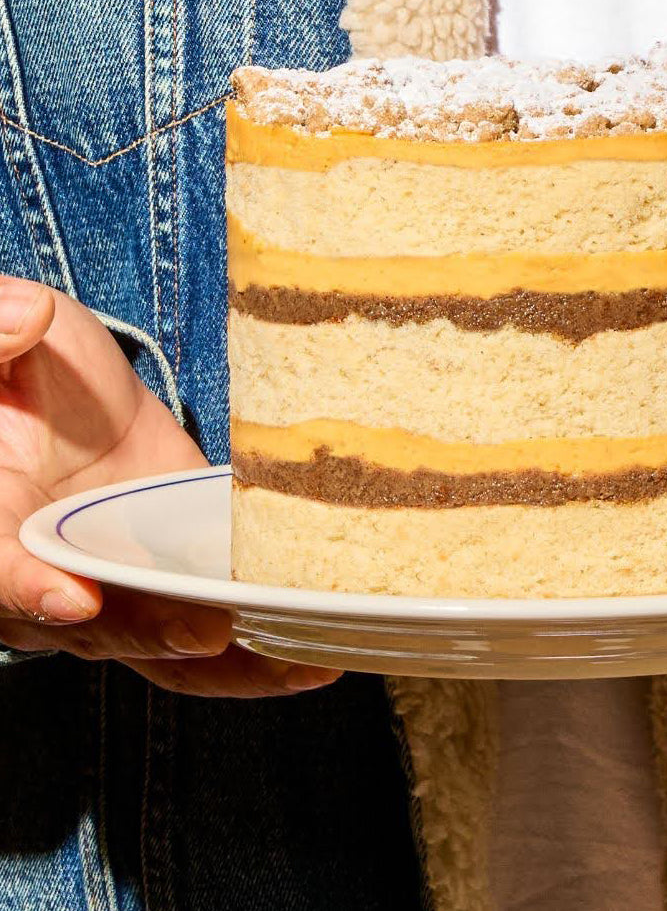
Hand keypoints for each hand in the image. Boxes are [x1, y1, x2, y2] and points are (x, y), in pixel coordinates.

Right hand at [0, 276, 340, 695]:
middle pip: (98, 625)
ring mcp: (122, 583)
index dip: (28, 588)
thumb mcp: (5, 343)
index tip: (75, 598)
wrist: (63, 394)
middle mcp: (51, 571)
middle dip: (156, 634)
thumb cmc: (22, 369)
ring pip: (166, 647)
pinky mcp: (178, 574)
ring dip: (229, 665)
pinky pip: (212, 624)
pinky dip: (262, 646)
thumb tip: (26, 316)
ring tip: (299, 663)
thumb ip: (1, 337)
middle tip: (212, 634)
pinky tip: (321, 646)